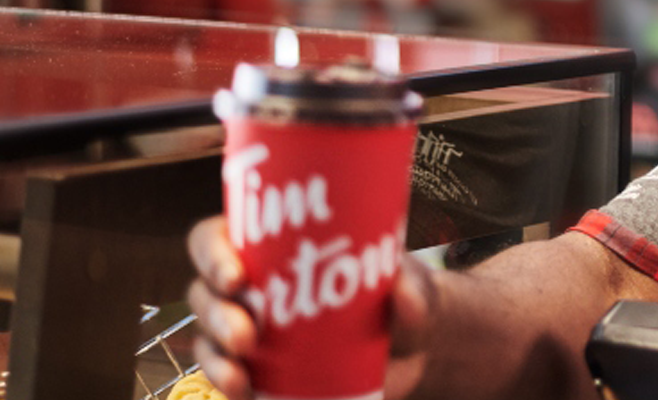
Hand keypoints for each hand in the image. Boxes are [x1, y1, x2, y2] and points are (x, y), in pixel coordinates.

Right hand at [186, 216, 435, 399]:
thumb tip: (406, 297)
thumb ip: (414, 289)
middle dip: (217, 314)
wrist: (412, 347)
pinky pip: (230, 379)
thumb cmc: (397, 295)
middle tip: (247, 334)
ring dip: (217, 359)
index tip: (235, 276)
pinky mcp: (260, 372)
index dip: (212, 254)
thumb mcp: (409, 285)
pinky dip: (229, 388)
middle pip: (205, 293)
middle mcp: (249, 288)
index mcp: (267, 247)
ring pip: (210, 340)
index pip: (215, 240)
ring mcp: (250, 332)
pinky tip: (243, 394)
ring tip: (242, 376)